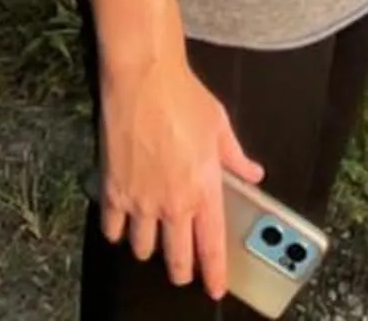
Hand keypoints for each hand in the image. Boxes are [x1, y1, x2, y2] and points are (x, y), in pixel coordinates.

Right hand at [96, 50, 262, 294]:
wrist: (145, 78)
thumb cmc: (185, 98)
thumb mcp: (220, 126)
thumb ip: (236, 157)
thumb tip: (254, 173)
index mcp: (204, 190)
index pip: (211, 247)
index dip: (214, 274)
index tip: (215, 289)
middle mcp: (173, 204)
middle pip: (176, 259)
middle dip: (180, 270)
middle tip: (182, 271)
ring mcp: (141, 202)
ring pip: (142, 249)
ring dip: (149, 248)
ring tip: (153, 238)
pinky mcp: (114, 192)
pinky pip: (113, 230)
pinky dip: (118, 232)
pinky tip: (123, 224)